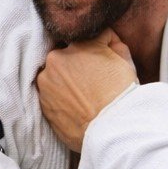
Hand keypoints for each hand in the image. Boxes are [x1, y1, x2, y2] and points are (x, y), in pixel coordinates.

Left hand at [36, 30, 136, 151]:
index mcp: (80, 43)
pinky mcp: (41, 101)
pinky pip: (52, 93)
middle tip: (97, 81)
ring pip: (58, 74)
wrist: (111, 131)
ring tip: (86, 97)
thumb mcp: (126, 63)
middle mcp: (57, 57)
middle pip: (71, 55)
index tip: (110, 61)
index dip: (105, 48)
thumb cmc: (122, 97)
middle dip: (81, 63)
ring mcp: (46, 81)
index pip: (93, 37)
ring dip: (68, 80)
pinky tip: (78, 106)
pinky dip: (62, 97)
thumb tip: (107, 41)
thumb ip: (114, 44)